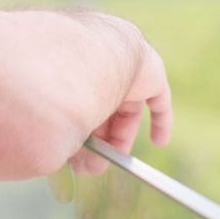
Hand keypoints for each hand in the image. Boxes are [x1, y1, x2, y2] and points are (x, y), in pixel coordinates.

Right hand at [69, 42, 171, 175]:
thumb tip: (62, 160)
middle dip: (99, 141)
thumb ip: (62, 135)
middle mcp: (101, 67)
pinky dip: (160, 122)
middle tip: (92, 164)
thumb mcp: (59, 115)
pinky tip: (160, 142)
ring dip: (121, 140)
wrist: (91, 53)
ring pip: (126, 112)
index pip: (79, 105)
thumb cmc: (63, 81)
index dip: (78, 132)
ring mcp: (127, 69)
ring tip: (115, 160)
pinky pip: (159, 101)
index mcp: (75, 68)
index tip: (75, 155)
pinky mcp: (152, 74)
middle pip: (103, 112)